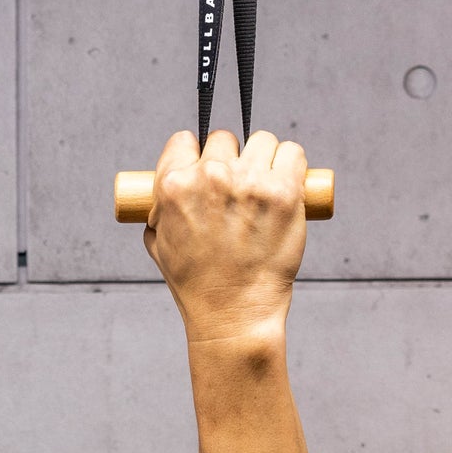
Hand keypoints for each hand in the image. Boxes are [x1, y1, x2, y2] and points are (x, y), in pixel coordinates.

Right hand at [143, 129, 307, 341]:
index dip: (194, 155)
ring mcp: (250, 182)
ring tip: (263, 187)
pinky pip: (292, 153)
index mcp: (174, 187)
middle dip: (229, 159)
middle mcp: (210, 178)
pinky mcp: (285, 192)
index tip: (204, 169)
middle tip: (236, 187)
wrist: (233, 314)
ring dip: (262, 159)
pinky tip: (287, 181)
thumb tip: (164, 199)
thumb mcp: (159, 246)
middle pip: (223, 139)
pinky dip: (291, 164)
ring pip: (261, 141)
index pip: (184, 141)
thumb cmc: (197, 285)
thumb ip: (159, 214)